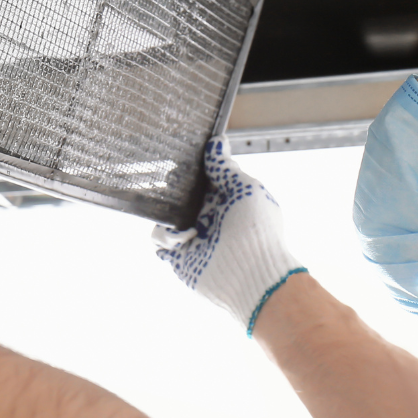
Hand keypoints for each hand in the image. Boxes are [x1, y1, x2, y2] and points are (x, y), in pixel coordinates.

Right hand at [152, 138, 305, 334]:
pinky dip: (165, 237)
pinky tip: (185, 241)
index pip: (202, 177)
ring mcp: (194, 236)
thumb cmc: (257, 230)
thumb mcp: (245, 188)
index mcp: (226, 198)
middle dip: (171, 189)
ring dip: (169, 217)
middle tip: (171, 189)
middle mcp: (209, 216)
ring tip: (188, 229)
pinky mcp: (180, 256)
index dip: (190, 167)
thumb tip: (216, 142)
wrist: (252, 276)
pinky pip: (159, 239)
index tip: (181, 157)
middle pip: (179, 194)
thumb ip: (225, 167)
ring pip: (165, 215)